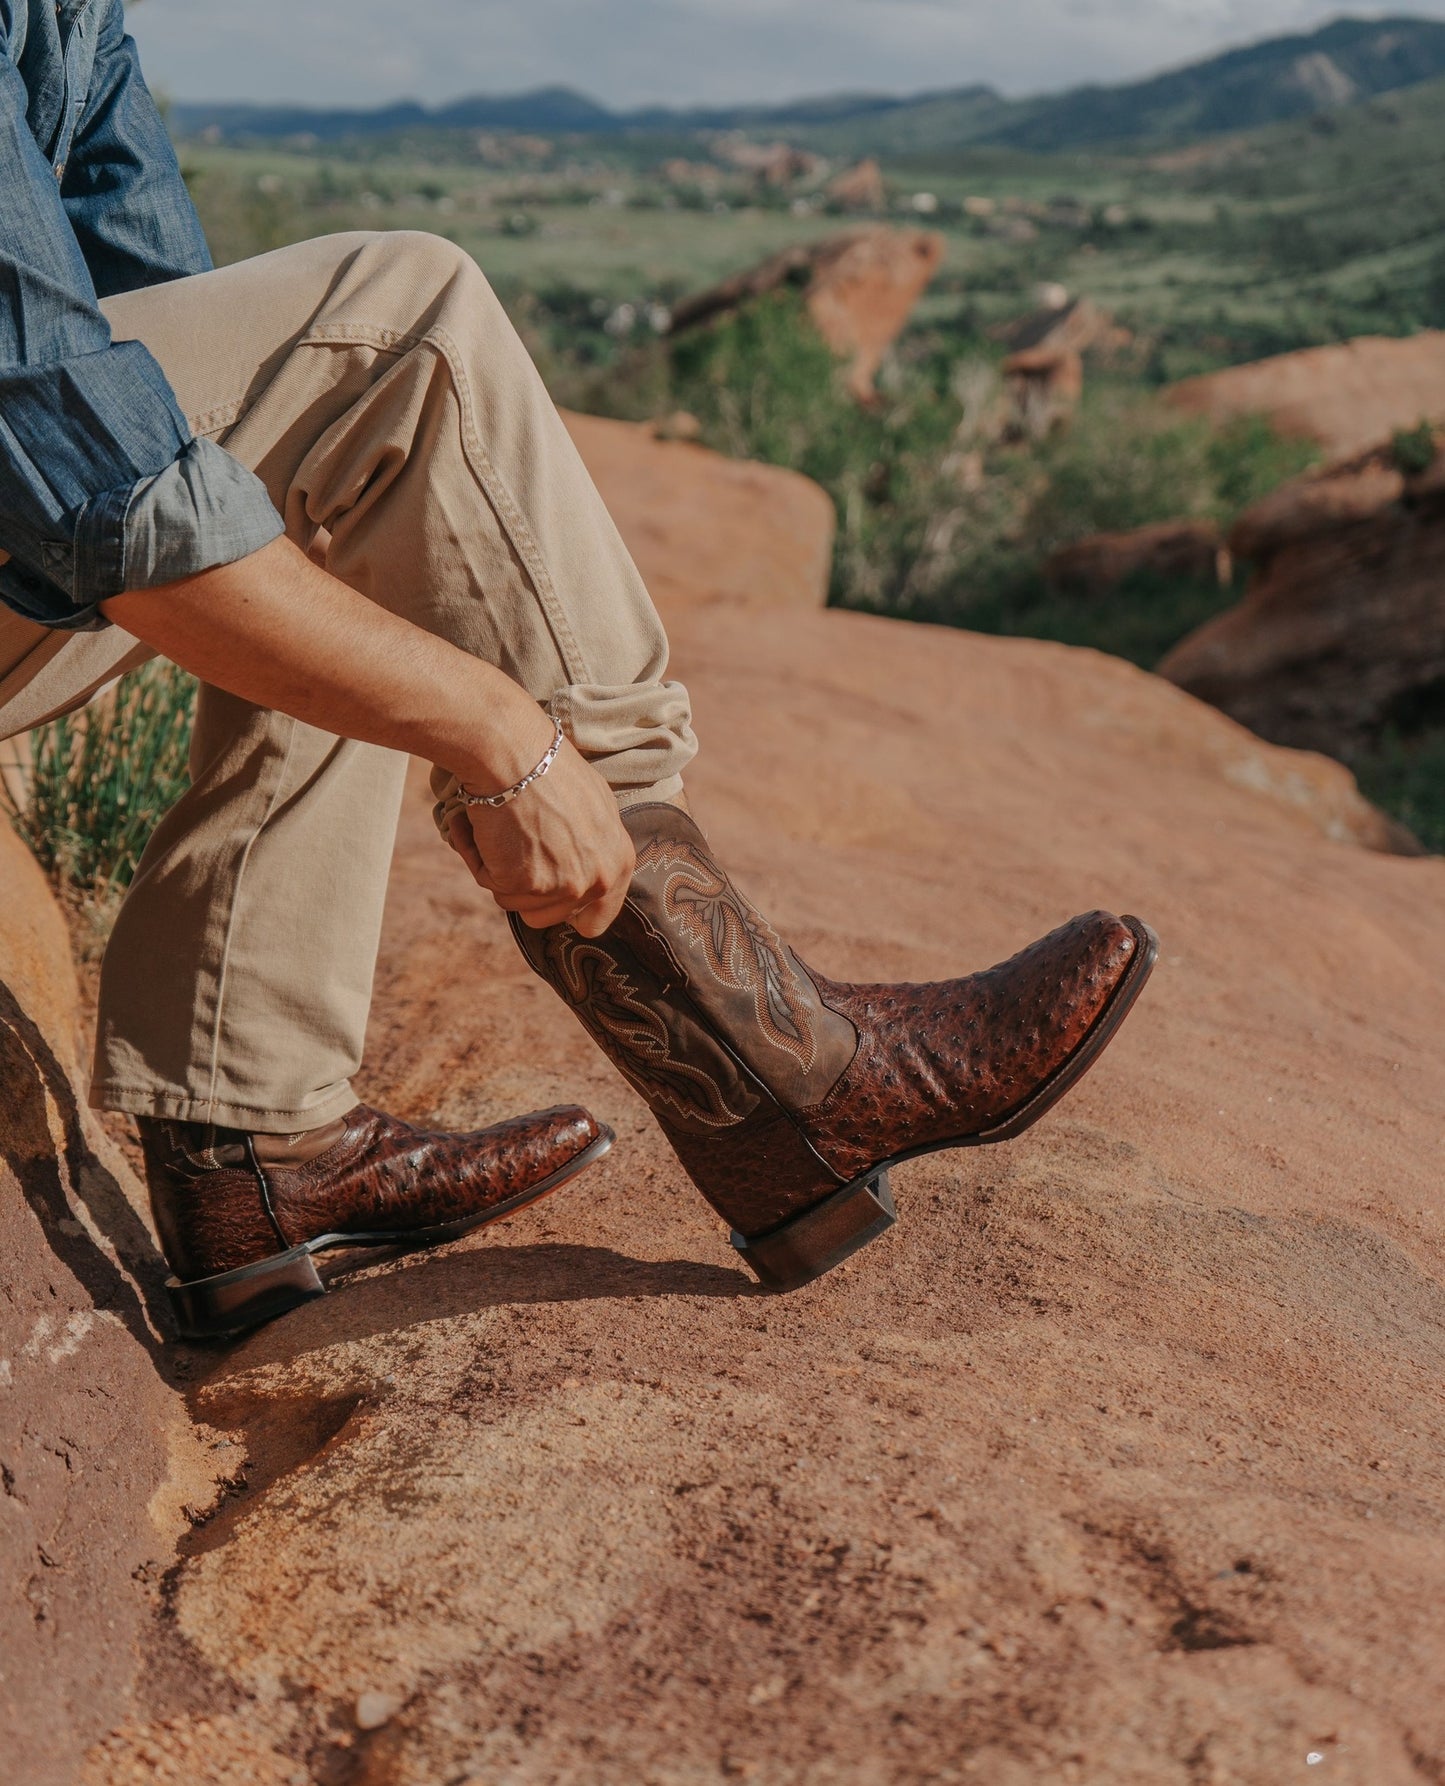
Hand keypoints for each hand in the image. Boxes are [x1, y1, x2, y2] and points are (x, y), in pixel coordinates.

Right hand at [445, 736, 634, 935]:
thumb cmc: (549, 766)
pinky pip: (487, 881)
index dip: (571, 913)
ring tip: (497, 825)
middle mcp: (595, 880)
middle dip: (524, 888)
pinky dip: (475, 855)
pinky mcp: (522, 884)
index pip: (598, 918)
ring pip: (513, 900)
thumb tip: (580, 863)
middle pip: (548, 916)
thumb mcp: (594, 805)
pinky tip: (477, 823)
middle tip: (512, 848)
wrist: (515, 752)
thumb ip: (593, 843)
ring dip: (498, 869)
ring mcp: (560, 885)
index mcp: (617, 862)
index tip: (550, 901)